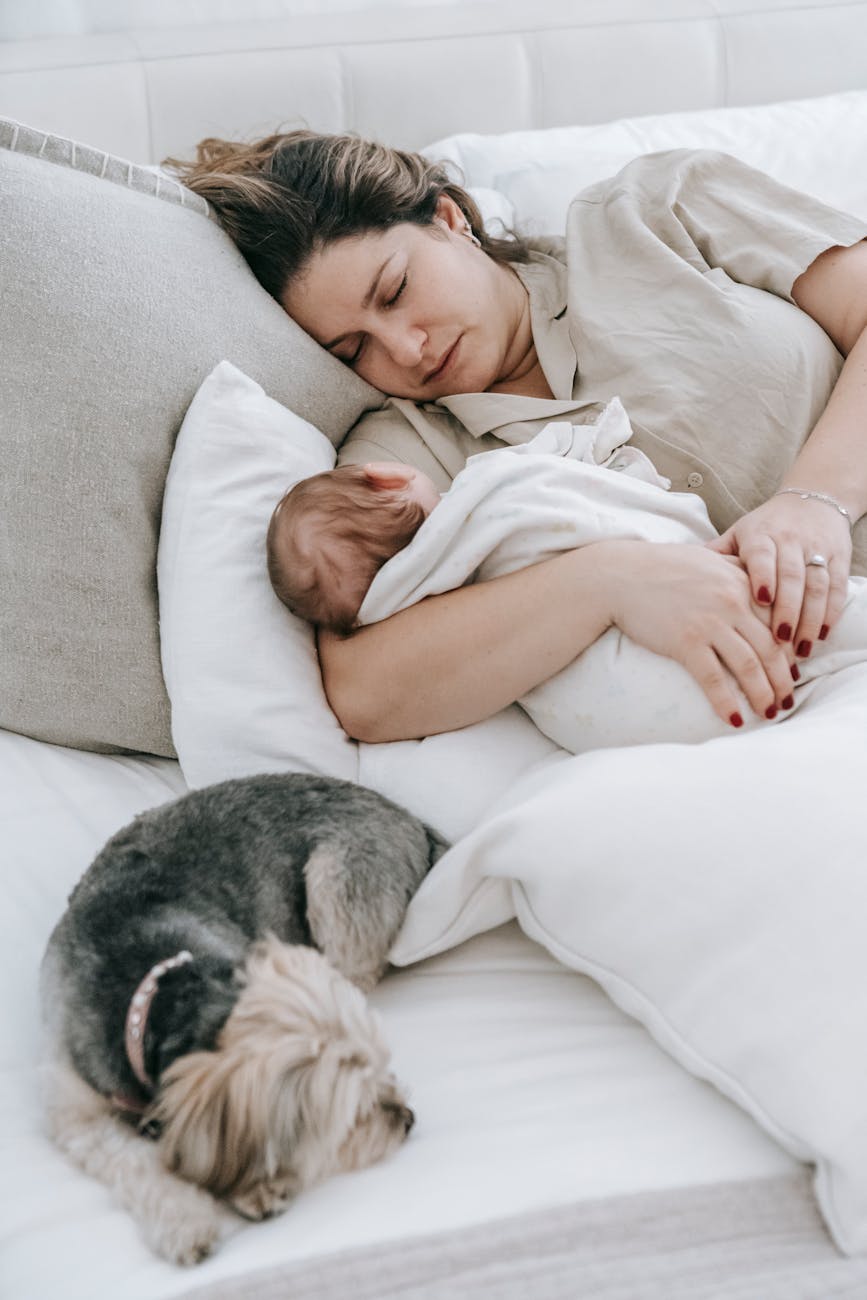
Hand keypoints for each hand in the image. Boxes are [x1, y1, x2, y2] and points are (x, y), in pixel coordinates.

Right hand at [605, 541, 795, 726]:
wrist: (621, 575)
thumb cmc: (662, 566)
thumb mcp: (709, 559)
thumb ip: (737, 570)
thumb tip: (758, 588)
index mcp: (742, 583)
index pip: (778, 623)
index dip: (789, 652)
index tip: (793, 672)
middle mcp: (732, 603)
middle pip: (771, 649)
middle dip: (783, 680)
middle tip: (787, 701)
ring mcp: (709, 623)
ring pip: (748, 666)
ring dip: (763, 695)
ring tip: (768, 713)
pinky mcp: (685, 642)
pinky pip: (713, 679)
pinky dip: (726, 702)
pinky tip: (734, 719)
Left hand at [706, 494, 851, 656]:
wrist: (812, 501)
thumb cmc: (766, 526)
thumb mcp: (738, 534)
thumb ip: (717, 554)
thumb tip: (678, 570)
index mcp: (761, 535)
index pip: (763, 555)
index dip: (764, 577)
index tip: (760, 601)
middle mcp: (791, 541)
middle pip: (793, 576)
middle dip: (788, 609)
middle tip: (779, 641)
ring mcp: (818, 550)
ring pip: (817, 586)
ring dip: (810, 619)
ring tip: (801, 650)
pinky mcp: (839, 559)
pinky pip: (837, 588)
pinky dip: (832, 613)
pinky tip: (822, 635)